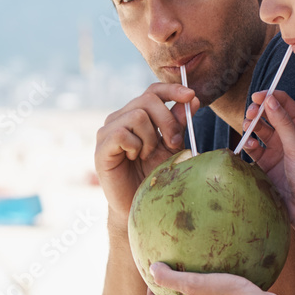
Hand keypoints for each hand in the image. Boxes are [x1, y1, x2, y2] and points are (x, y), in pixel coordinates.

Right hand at [94, 83, 198, 220]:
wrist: (138, 204)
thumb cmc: (154, 176)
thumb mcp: (172, 147)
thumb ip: (179, 123)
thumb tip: (192, 98)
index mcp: (136, 115)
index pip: (152, 91)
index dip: (171, 90)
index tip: (190, 95)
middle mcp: (119, 118)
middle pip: (147, 100)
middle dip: (167, 121)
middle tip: (173, 143)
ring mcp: (107, 131)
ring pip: (137, 115)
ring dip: (150, 138)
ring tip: (147, 155)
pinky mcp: (101, 147)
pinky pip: (122, 133)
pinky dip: (135, 146)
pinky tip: (134, 158)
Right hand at [239, 91, 294, 230]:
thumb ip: (283, 123)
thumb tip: (270, 100)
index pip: (285, 103)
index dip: (271, 97)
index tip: (258, 96)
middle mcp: (289, 136)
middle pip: (269, 114)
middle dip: (258, 111)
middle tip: (250, 112)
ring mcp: (276, 149)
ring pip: (259, 130)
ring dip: (251, 126)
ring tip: (247, 127)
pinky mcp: (265, 163)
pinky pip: (253, 148)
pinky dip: (248, 144)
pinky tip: (248, 146)